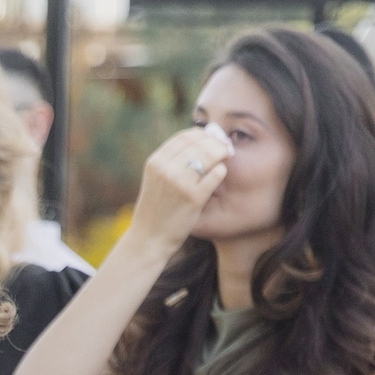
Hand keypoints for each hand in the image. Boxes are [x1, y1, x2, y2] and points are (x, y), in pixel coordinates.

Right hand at [126, 125, 233, 253]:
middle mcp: (165, 169)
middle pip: (199, 143)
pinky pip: (217, 174)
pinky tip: (219, 176)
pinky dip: (221, 172)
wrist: (149, 239)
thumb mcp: (155, 180)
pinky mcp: (194, 197)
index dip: (201, 135)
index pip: (184, 137)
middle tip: (225, 147)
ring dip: (221, 154)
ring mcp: (179, 183)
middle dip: (216, 143)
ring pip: (210, 155)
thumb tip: (201, 140)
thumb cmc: (156, 210)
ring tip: (225, 159)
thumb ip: (172, 161)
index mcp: (155, 162)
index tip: (211, 139)